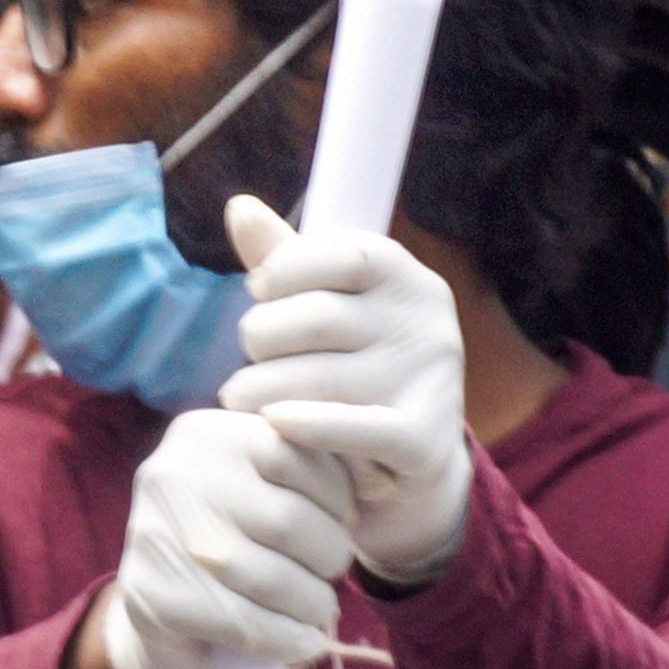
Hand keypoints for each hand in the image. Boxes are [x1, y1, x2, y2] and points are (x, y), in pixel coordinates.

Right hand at [96, 398, 355, 668]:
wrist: (163, 611)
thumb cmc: (234, 539)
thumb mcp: (268, 488)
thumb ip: (312, 475)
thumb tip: (381, 483)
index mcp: (205, 433)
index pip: (296, 452)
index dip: (337, 497)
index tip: (342, 521)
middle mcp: (171, 473)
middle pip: (287, 520)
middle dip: (328, 555)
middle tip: (330, 573)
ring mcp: (155, 535)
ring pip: (268, 577)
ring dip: (312, 603)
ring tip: (320, 609)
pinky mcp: (153, 596)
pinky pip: (244, 623)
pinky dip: (289, 640)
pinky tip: (305, 644)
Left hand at [221, 197, 471, 585]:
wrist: (410, 460)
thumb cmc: (353, 364)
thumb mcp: (326, 306)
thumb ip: (284, 261)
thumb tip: (238, 208)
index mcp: (406, 278)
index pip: (339, 255)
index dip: (284, 270)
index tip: (258, 292)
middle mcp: (427, 322)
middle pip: (318, 318)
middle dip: (262, 336)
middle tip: (244, 356)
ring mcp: (432, 380)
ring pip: (320, 378)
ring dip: (261, 388)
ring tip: (237, 397)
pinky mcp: (424, 438)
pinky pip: (354, 428)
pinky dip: (307, 425)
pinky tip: (271, 423)